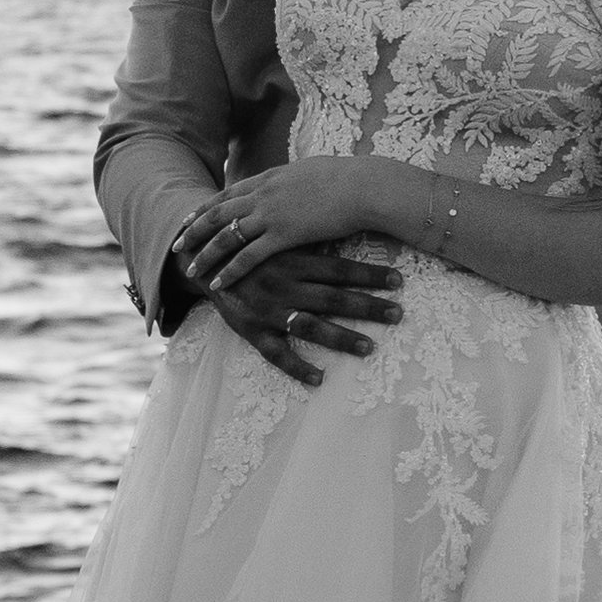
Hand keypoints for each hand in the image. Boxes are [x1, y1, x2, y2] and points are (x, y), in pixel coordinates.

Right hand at [174, 230, 398, 386]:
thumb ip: (311, 236)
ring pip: (309, 326)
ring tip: (369, 348)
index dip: (369, 275)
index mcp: (292, 259)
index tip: (399, 280)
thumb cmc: (250, 247)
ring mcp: (267, 310)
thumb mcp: (279, 235)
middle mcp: (283, 285)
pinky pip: (276, 353)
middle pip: (332, 298)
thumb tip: (353, 222)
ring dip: (341, 338)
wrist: (202, 260)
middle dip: (367, 306)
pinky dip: (297, 367)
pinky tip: (319, 380)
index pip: (338, 268)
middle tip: (399, 314)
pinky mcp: (251, 330)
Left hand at [178, 159, 395, 301]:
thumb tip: (289, 182)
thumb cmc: (346, 179)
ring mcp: (270, 214)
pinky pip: (248, 256)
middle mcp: (262, 194)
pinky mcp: (283, 234)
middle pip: (217, 214)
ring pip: (226, 236)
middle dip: (194, 232)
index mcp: (268, 179)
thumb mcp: (309, 172)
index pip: (227, 194)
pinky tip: (217, 282)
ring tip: (190, 270)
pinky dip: (230, 270)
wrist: (361, 186)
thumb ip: (291, 182)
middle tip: (177, 246)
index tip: (189, 219)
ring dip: (205, 254)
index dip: (205, 208)